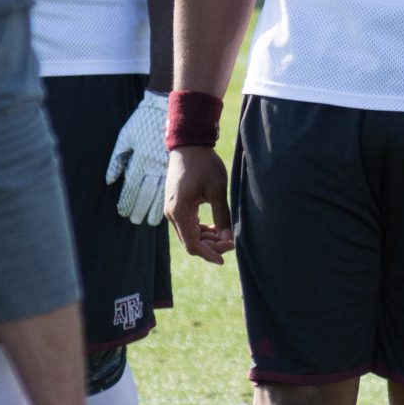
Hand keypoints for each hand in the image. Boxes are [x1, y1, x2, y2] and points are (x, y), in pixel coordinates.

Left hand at [104, 91, 170, 226]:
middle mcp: (152, 166)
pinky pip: (171, 186)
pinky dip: (166, 197)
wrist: (172, 114)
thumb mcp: (126, 138)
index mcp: (139, 160)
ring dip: (154, 208)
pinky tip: (165, 207)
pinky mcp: (174, 167)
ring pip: (159, 193)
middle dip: (139, 209)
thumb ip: (117, 160)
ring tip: (149, 221)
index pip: (131, 187)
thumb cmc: (145, 122)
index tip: (124, 212)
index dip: (127, 201)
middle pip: (145, 194)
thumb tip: (110, 180)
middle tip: (136, 220)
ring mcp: (164, 168)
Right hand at [168, 145, 233, 262]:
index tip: (224, 259)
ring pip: (189, 234)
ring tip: (227, 236)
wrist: (189, 145)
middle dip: (211, 246)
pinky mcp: (176, 205)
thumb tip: (229, 238)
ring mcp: (172, 209)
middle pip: (191, 242)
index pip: (193, 245)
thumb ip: (222, 216)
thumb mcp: (217, 190)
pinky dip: (201, 230)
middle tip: (232, 242)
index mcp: (180, 212)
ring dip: (207, 239)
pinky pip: (188, 225)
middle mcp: (171, 214)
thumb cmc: (204, 165)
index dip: (209, 254)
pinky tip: (216, 228)